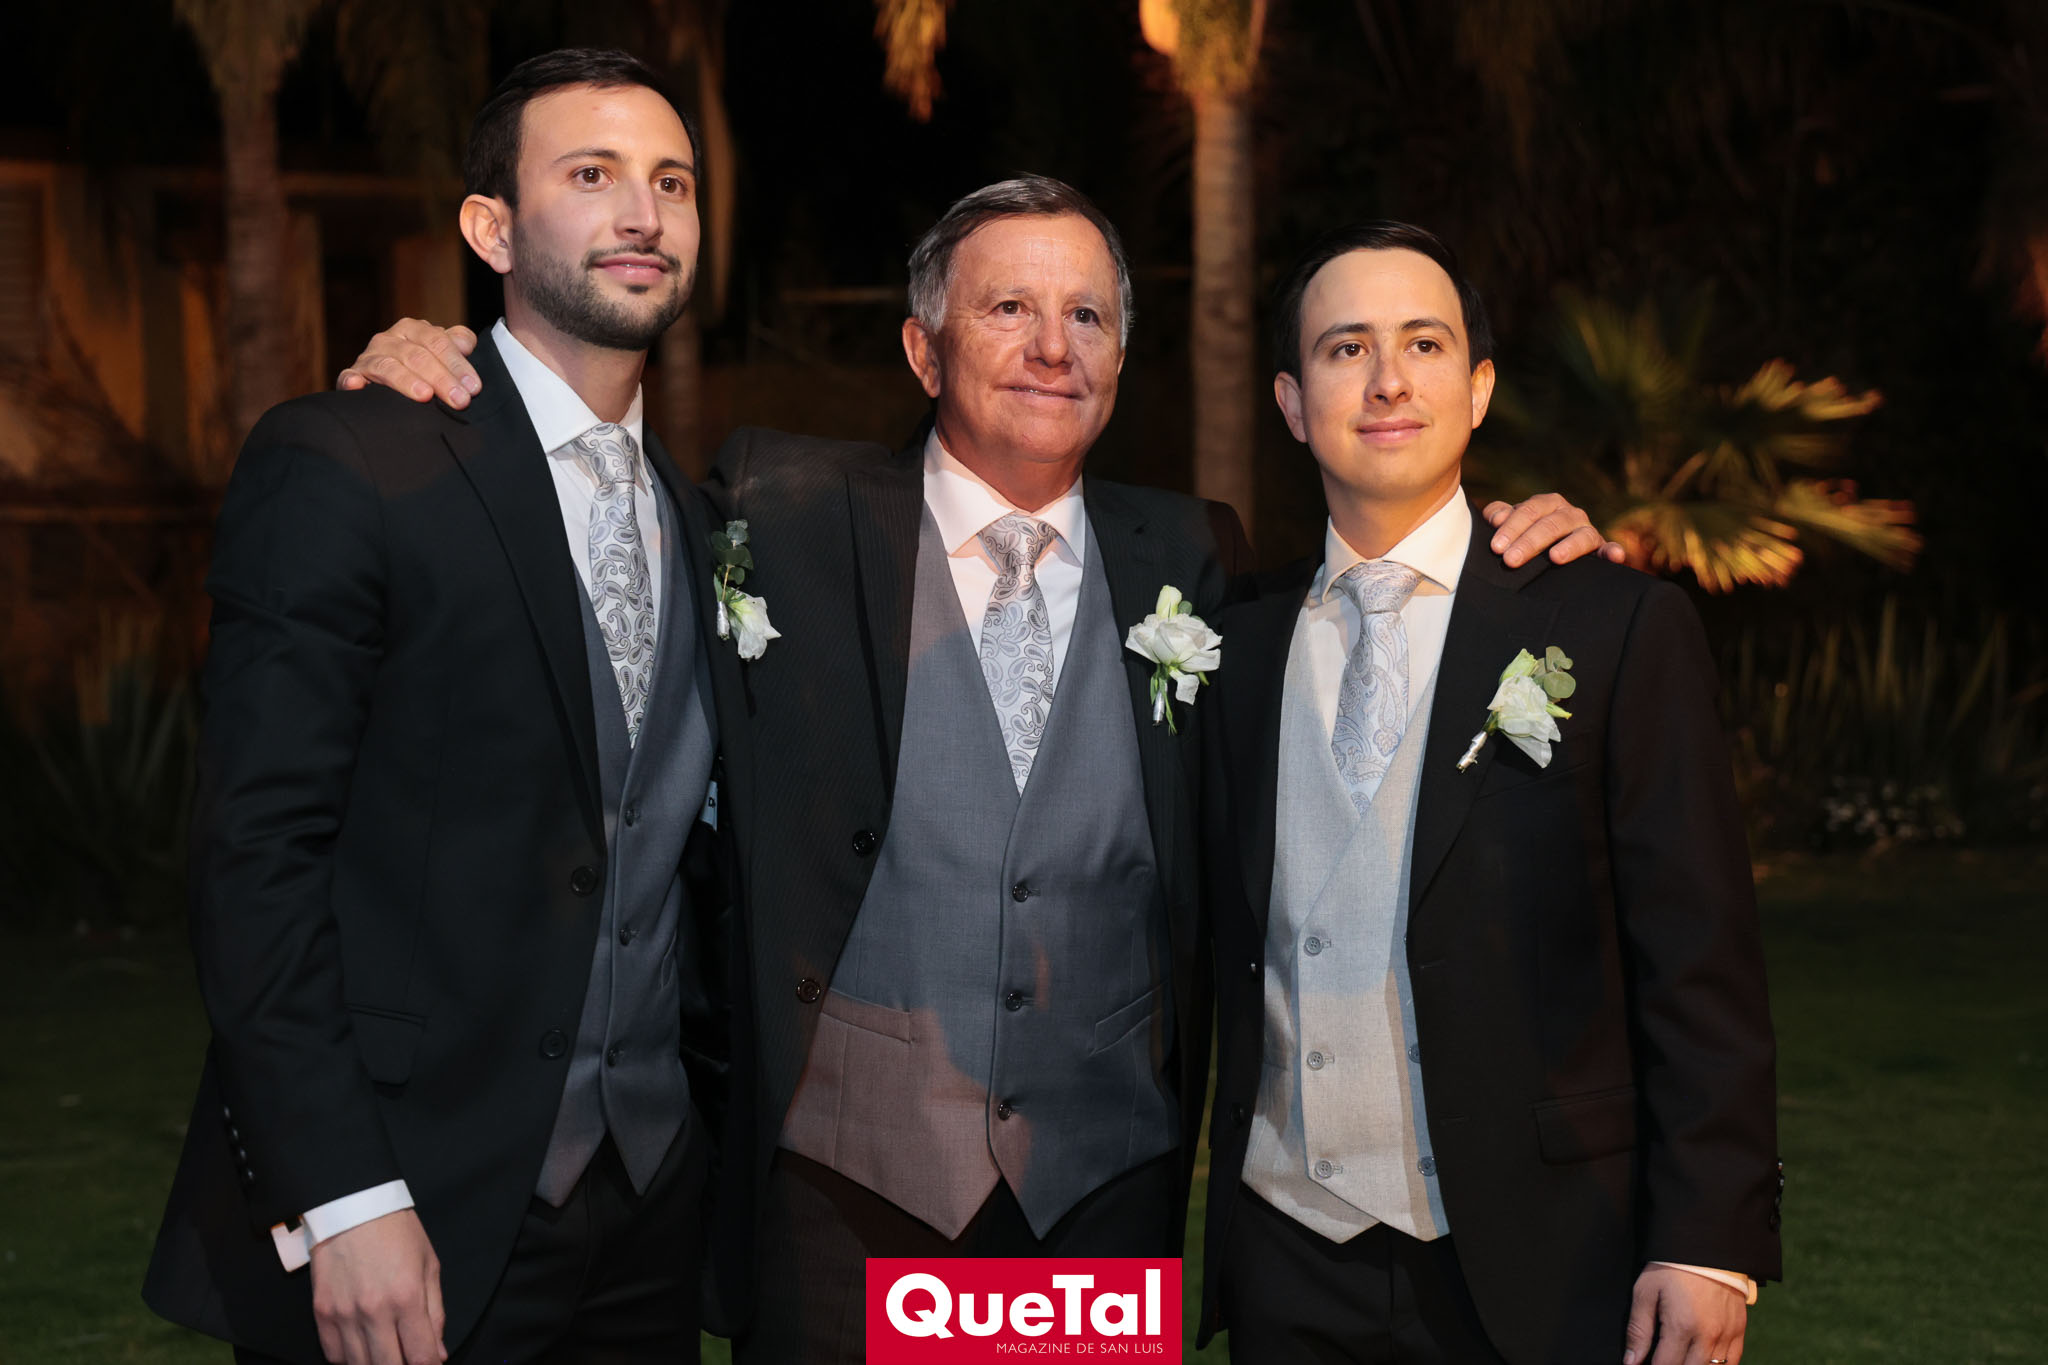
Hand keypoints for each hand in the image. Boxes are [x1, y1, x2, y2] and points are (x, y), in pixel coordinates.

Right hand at [309, 1208, 446, 1364]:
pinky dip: (349, 1359)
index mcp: (407, 1298)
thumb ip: (435, 1313)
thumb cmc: (397, 1232)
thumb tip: (437, 1354)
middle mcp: (374, 1311)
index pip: (421, 1356)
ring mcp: (344, 1315)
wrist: (352, 1206)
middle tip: (408, 1359)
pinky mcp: (321, 1313)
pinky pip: (333, 1354)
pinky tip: (362, 1349)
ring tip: (387, 1354)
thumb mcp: (429, 1266)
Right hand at [337, 319, 480, 408]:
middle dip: (441, 378)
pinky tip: (358, 386)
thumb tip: (465, 343)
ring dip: (407, 381)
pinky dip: (352, 380)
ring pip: (389, 366)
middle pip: (417, 355)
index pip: (438, 342)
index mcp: (413, 330)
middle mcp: (389, 340)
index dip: (457, 364)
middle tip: (459, 400)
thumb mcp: (442, 352)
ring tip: (424, 396)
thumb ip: (455, 344)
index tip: (473, 387)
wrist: (389, 384)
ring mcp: (369, 357)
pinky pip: (349, 376)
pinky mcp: (353, 376)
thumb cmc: (423, 367)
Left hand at [1482, 493, 1625, 567]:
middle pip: (1551, 524)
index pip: (1529, 511)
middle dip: (1530, 542)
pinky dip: (1613, 551)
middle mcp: (1569, 514)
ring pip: (1580, 535)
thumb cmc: (1523, 534)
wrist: (1546, 553)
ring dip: (1569, 546)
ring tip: (1555, 558)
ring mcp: (1587, 530)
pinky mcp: (1600, 549)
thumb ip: (1498, 515)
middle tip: (1510, 560)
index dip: (1512, 527)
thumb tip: (1496, 519)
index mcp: (1546, 504)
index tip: (1496, 547)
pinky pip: (1608, 549)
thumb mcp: (1510, 524)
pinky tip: (1614, 556)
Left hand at [1622, 1264, 1746, 1364]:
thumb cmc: (1671, 1267)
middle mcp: (1707, 1336)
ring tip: (1679, 1359)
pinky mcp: (1739, 1330)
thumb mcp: (1646, 1292)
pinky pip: (1733, 1362)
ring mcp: (1726, 1335)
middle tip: (1661, 1360)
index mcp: (1681, 1327)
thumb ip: (1638, 1330)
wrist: (1706, 1246)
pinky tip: (1702, 1361)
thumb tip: (1631, 1361)